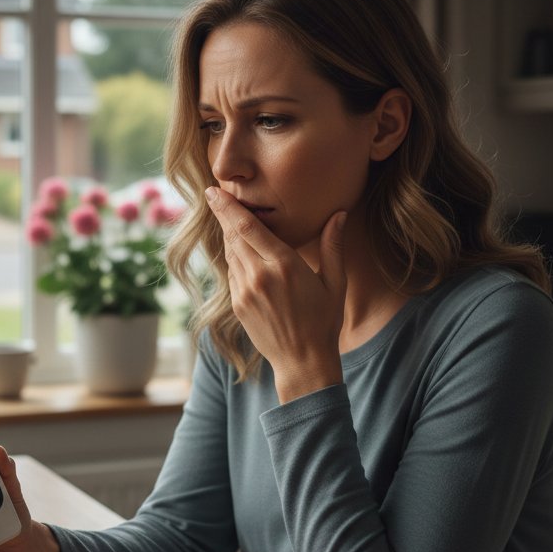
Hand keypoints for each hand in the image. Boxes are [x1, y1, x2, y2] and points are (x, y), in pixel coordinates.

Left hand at [205, 186, 346, 401]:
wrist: (302, 361)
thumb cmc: (324, 321)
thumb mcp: (335, 283)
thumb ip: (333, 246)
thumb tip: (339, 214)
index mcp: (285, 266)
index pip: (248, 227)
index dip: (228, 207)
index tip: (214, 190)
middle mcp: (260, 276)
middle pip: (233, 236)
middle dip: (222, 214)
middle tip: (213, 194)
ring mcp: (245, 291)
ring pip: (230, 252)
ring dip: (227, 234)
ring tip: (225, 216)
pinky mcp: (237, 304)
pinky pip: (231, 272)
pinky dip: (232, 256)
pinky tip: (237, 249)